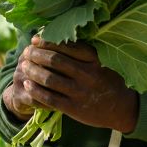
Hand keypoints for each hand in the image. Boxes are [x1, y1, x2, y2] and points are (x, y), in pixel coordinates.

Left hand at [2, 35, 139, 132]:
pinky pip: (49, 98)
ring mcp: (80, 92)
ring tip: (24, 66)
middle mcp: (87, 75)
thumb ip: (84, 53)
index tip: (35, 40)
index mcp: (94, 60)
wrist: (122, 109)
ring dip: (33, 71)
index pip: (66, 46)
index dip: (47, 42)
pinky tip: (27, 84)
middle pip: (55, 61)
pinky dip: (36, 90)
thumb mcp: (103, 62)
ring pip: (49, 79)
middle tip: (26, 52)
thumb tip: (58, 38)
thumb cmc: (108, 81)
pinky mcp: (74, 108)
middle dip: (36, 54)